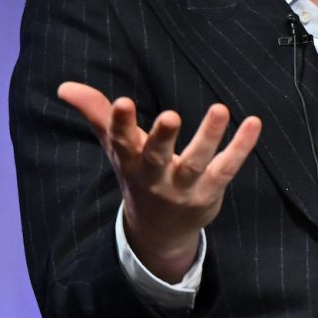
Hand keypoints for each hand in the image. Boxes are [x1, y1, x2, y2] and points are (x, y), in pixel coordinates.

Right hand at [58, 82, 260, 282]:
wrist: (158, 231)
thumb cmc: (138, 175)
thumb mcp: (117, 148)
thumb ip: (96, 114)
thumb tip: (65, 86)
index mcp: (129, 163)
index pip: (122, 142)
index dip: (120, 123)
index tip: (122, 102)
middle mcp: (155, 177)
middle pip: (158, 157)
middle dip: (162, 138)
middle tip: (171, 116)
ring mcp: (184, 187)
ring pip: (198, 162)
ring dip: (209, 136)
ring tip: (220, 109)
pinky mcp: (210, 191)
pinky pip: (228, 168)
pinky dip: (241, 146)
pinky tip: (253, 122)